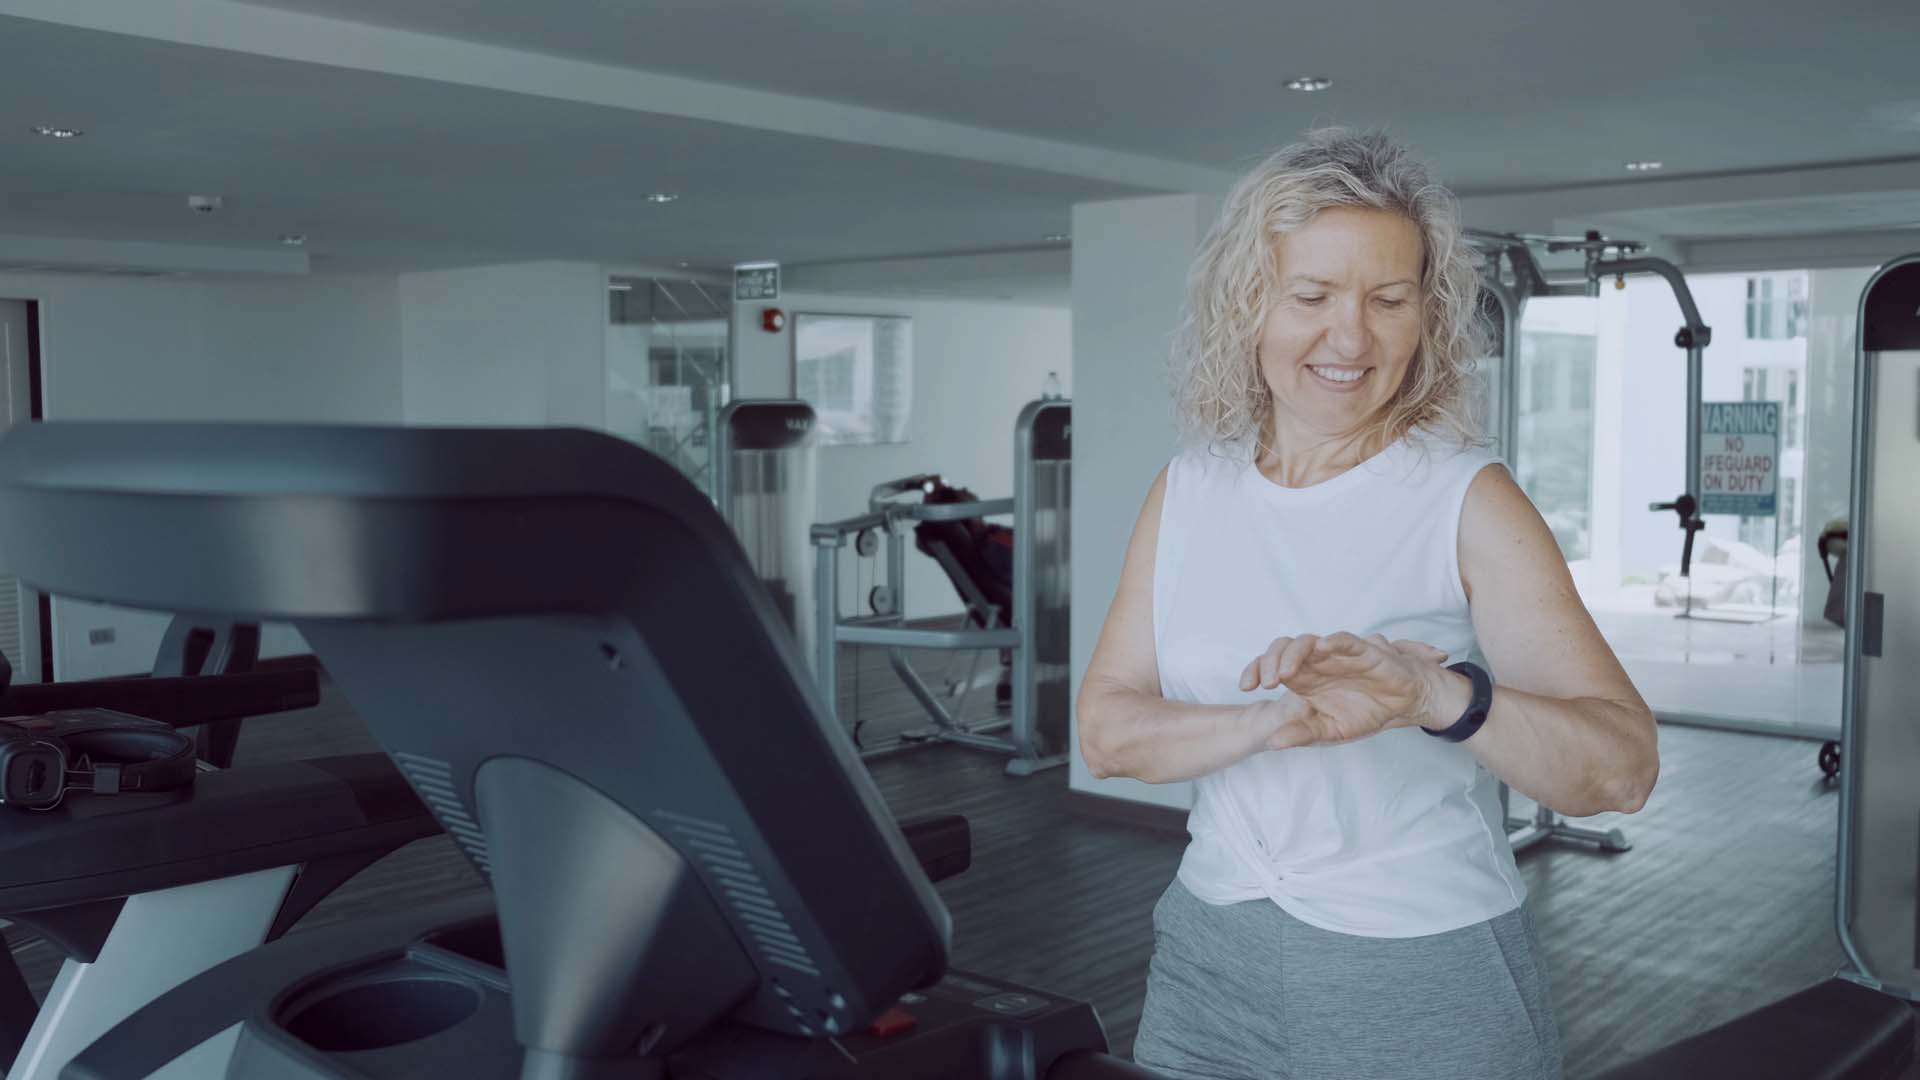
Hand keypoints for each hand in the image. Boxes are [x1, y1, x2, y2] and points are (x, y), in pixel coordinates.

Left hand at [1237, 633, 1448, 749]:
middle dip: (1269, 661)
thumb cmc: (1365, 712)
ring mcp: (1336, 655)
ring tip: (1285, 674)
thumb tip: (1273, 742)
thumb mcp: (1329, 730)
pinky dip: (1334, 641)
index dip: (1255, 670)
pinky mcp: (1362, 652)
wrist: (1403, 706)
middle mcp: (1315, 663)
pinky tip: (1323, 647)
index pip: (1271, 666)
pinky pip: (1345, 641)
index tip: (1246, 687)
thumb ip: (1301, 733)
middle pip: (1283, 649)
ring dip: (1293, 654)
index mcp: (1304, 678)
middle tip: (1267, 684)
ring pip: (1307, 642)